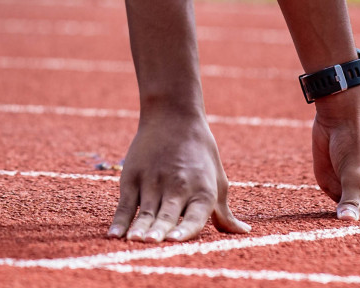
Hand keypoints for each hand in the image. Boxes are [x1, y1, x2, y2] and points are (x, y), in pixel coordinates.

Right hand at [108, 106, 250, 241]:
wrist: (173, 116)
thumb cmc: (200, 153)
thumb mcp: (218, 180)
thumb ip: (225, 212)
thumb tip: (244, 232)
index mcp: (203, 191)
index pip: (195, 216)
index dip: (185, 230)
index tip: (175, 241)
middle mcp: (178, 187)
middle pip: (167, 214)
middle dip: (159, 230)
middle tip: (152, 243)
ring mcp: (153, 182)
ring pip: (146, 212)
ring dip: (139, 228)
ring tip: (134, 241)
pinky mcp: (133, 177)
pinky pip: (125, 204)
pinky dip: (119, 221)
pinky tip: (115, 235)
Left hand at [312, 88, 359, 220]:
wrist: (337, 121)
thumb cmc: (354, 148)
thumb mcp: (353, 176)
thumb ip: (351, 201)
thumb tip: (347, 221)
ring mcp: (345, 188)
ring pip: (351, 210)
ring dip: (357, 218)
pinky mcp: (328, 181)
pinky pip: (332, 199)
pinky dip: (337, 207)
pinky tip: (339, 214)